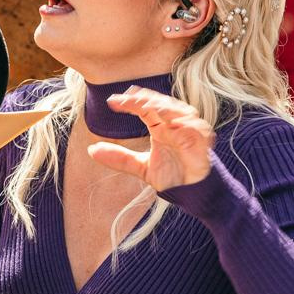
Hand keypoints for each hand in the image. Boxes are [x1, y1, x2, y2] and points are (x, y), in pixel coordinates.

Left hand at [85, 89, 214, 193]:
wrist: (191, 194)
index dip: (129, 102)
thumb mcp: (141, 167)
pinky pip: (196, 127)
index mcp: (160, 127)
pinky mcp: (202, 142)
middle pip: (161, 103)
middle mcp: (174, 125)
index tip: (111, 102)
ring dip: (164, 106)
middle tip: (127, 99)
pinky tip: (171, 122)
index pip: (145, 107)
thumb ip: (120, 158)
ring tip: (146, 107)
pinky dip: (185, 123)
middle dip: (145, 99)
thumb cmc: (171, 176)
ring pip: (179, 110)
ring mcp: (189, 131)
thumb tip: (91, 150)